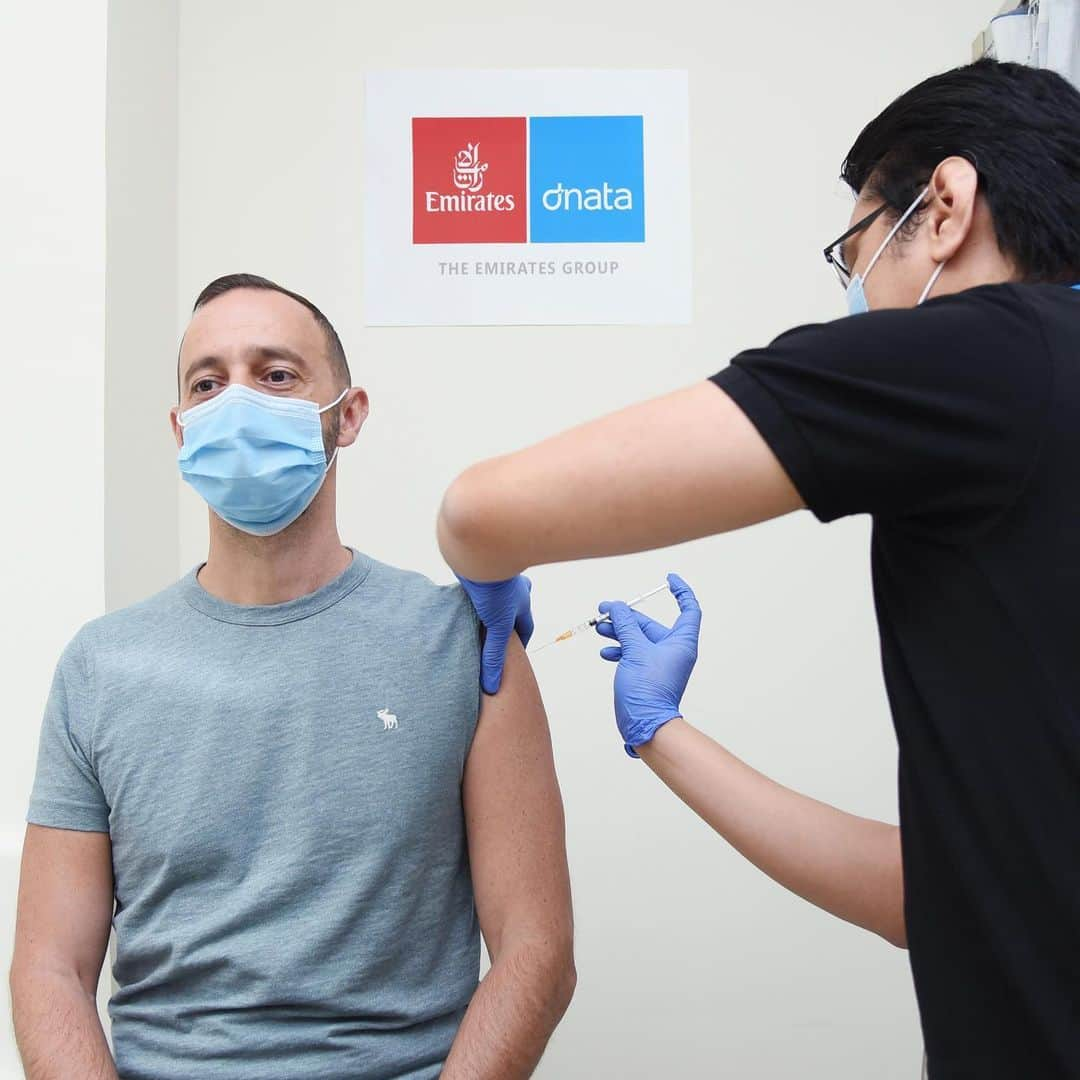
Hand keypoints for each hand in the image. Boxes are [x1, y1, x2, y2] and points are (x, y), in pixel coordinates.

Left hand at [456, 573, 534, 694]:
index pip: (525, 628)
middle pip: (513, 611)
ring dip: (490, 609)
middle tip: (497, 639)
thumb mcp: (495, 627)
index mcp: (523, 603)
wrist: (479, 551)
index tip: (513, 655)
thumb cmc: (494, 588)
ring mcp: (498, 579)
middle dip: (506, 625)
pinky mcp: (480, 571)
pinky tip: (463, 603)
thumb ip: (493, 656)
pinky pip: (479, 588)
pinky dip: (475, 597)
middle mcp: (514, 590)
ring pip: (496, 598)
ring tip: (479, 623)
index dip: (519, 643)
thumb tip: (492, 686)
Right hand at [596, 573, 700, 756]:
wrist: (645, 723)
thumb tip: (616, 607)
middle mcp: (673, 651)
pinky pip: (633, 654)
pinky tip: (606, 652)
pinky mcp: (646, 674)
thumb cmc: (648, 690)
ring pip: (638, 639)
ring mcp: (659, 663)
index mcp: (681, 642)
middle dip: (627, 617)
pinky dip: (620, 650)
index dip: (681, 592)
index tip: (669, 580)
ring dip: (619, 632)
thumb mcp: (635, 650)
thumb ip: (626, 625)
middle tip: (605, 609)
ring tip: (600, 628)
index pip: (689, 609)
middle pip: (651, 625)